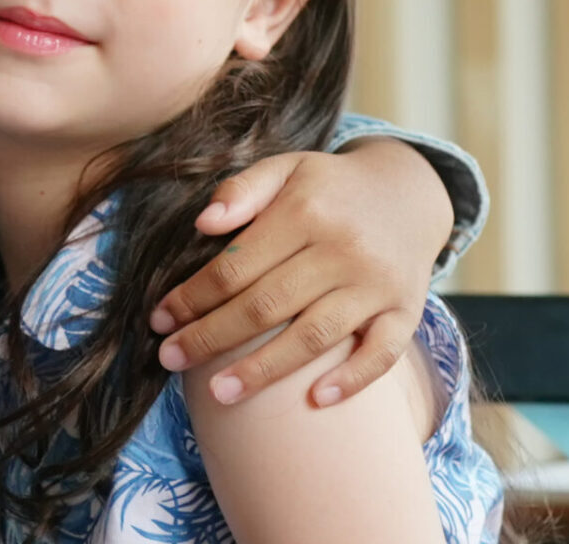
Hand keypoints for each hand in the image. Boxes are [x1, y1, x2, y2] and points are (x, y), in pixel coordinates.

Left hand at [148, 139, 451, 408]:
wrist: (409, 193)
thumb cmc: (330, 188)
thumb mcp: (286, 168)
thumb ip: (242, 189)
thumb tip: (202, 222)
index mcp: (306, 212)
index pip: (236, 266)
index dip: (192, 297)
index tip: (159, 320)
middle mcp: (344, 250)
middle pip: (266, 305)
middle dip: (211, 337)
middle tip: (170, 359)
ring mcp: (377, 285)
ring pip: (314, 336)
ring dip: (264, 369)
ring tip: (219, 393)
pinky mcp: (406, 311)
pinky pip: (382, 352)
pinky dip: (352, 378)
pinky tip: (316, 400)